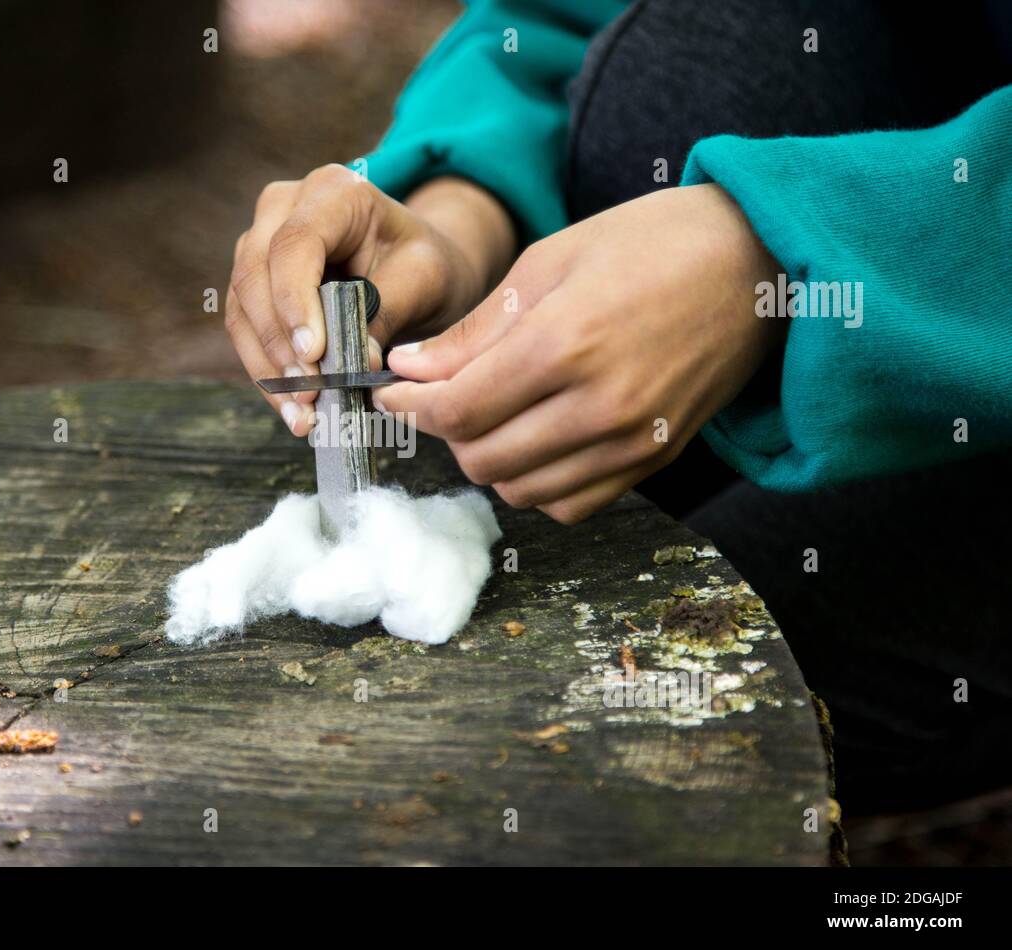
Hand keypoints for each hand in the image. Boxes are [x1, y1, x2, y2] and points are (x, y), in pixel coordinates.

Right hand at [224, 165, 514, 435]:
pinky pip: (246, 332)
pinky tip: (292, 410)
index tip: (313, 354)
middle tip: (309, 392)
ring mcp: (260, 245)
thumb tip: (355, 363)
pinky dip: (267, 374)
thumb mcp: (426, 278)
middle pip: (255, 275)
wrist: (416, 268)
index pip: (295, 242)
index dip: (294, 300)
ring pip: (242, 308)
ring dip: (268, 368)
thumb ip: (389, 310)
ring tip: (302, 414)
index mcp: (333, 191)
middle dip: (279, 343)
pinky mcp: (254, 285)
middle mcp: (283, 209)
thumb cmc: (424, 264)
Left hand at [374, 184, 782, 522]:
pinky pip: (570, 505)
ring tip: (490, 412)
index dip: (409, 405)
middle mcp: (600, 406)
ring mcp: (631, 442)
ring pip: (521, 490)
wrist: (757, 263)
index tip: (392, 389)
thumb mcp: (550, 261)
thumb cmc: (653, 244)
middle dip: (444, 430)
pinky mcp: (654, 461)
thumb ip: (476, 329)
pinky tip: (535, 440)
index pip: (457, 409)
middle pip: (481, 457)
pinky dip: (538, 483)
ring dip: (488, 458)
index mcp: (566, 343)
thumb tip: (410, 369)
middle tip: (440, 394)